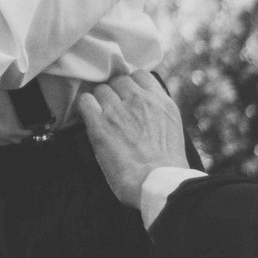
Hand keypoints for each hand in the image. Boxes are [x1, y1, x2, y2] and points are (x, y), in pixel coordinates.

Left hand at [77, 70, 188, 209]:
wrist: (158, 182)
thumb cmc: (167, 167)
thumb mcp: (172, 130)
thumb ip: (158, 115)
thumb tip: (146, 113)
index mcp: (161, 102)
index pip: (140, 74)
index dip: (131, 84)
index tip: (127, 95)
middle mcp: (139, 100)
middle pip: (118, 80)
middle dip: (115, 92)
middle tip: (113, 110)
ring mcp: (118, 109)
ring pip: (101, 89)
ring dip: (100, 101)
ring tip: (101, 117)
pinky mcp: (99, 123)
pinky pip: (85, 101)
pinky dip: (85, 108)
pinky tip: (89, 119)